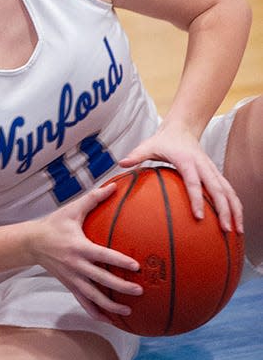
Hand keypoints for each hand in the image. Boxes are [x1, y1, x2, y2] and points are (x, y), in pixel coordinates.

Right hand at [30, 183, 142, 320]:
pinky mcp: (69, 285)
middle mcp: (76, 266)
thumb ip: (93, 198)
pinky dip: (96, 312)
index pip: (102, 256)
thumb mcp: (72, 210)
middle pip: (101, 280)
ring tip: (128, 311)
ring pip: (93, 297)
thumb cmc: (54, 224)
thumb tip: (114, 186)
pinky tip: (109, 320)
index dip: (118, 261)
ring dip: (110, 306)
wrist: (31, 243)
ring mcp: (72, 278)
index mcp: (79, 247)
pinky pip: (83, 302)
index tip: (135, 266)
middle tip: (139, 291)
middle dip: (120, 287)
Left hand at [119, 124, 242, 233]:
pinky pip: (228, 191)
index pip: (194, 182)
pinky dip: (234, 205)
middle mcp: (203, 166)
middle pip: (218, 190)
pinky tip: (236, 221)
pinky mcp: (215, 174)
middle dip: (224, 210)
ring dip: (235, 210)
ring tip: (237, 231)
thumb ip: (137, 155)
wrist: (183, 128)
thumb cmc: (164, 140)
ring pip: (228, 191)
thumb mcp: (149, 145)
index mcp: (187, 161)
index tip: (198, 217)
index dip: (196, 199)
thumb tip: (121, 163)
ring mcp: (212, 170)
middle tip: (225, 230)